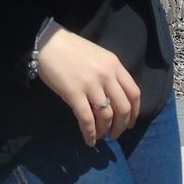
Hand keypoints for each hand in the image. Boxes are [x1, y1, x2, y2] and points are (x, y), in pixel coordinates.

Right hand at [35, 26, 140, 145]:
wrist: (47, 43)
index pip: (134, 93)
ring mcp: (91, 84)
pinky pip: (87, 119)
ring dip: (105, 131)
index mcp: (115, 65)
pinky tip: (89, 140)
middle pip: (123, 108)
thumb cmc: (72, 49)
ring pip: (106, 116)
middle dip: (121, 126)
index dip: (135, 112)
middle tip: (115, 135)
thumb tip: (115, 99)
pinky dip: (90, 133)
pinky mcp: (74, 93)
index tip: (130, 124)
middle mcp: (107, 75)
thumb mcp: (98, 57)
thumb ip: (109, 74)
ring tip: (101, 136)